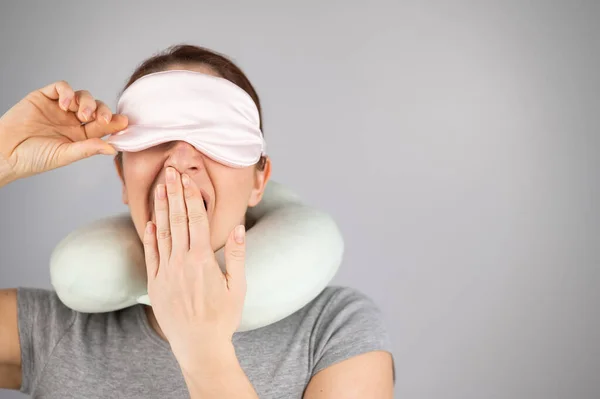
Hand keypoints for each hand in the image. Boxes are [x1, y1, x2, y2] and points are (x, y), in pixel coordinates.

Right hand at [0, 80, 127, 184]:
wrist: (5, 152)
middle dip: (103, 111)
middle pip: (96, 108)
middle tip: (102, 120)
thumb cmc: (34, 158)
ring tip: (80, 114)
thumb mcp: (65, 155)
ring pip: (83, 96)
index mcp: (81, 136)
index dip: (115, 123)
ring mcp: (59, 108)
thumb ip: (88, 148)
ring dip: (87, 102)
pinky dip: (67, 92)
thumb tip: (113, 148)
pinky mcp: (44, 97)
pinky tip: (65, 104)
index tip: (125, 122)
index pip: (103, 126)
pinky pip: (61, 87)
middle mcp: (72, 120)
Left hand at [142, 166, 246, 365]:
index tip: (187, 177)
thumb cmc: (223, 317)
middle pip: (178, 220)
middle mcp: (181, 262)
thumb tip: (238, 227)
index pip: (197, 219)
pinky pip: (151, 255)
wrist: (199, 345)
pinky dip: (149, 236)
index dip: (191, 196)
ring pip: (162, 233)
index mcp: (203, 260)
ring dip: (160, 208)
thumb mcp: (238, 286)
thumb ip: (237, 254)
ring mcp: (166, 272)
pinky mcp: (155, 284)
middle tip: (170, 171)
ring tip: (158, 187)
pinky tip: (149, 222)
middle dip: (174, 193)